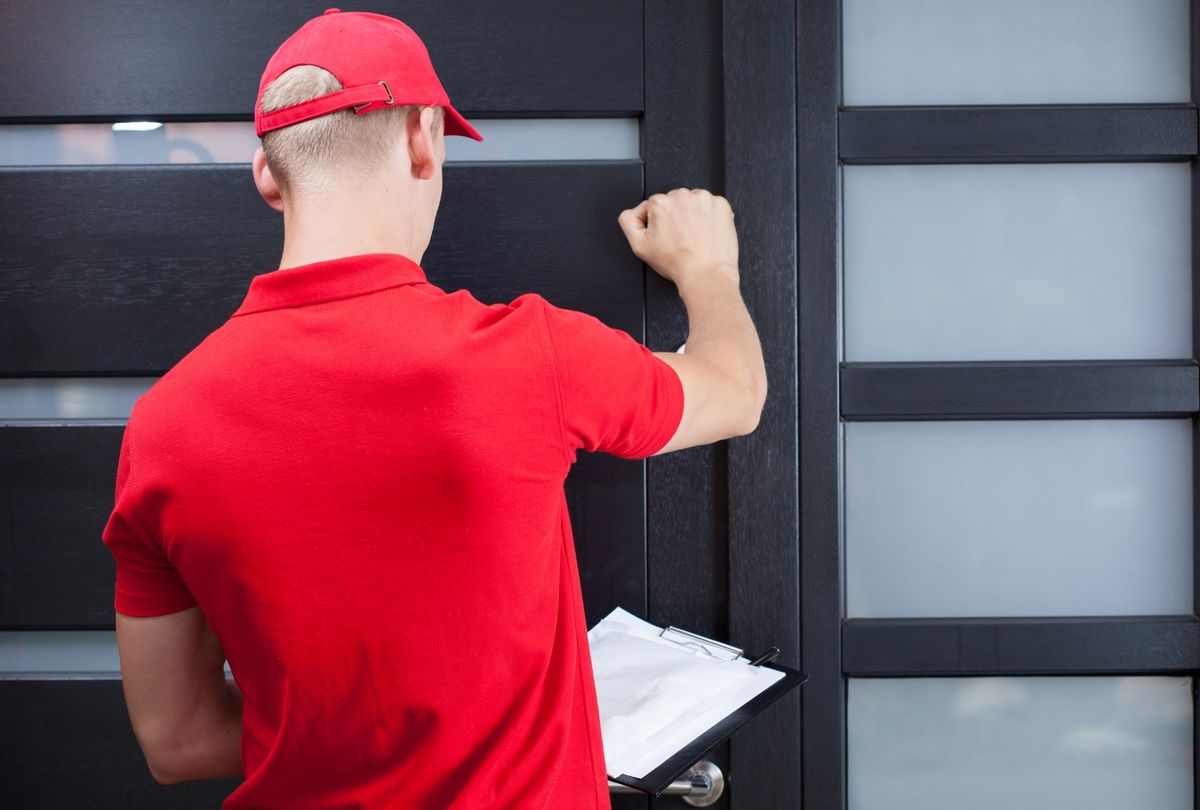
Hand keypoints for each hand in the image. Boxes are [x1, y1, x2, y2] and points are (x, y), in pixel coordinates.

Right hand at [617, 188, 738, 289]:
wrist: (706, 274)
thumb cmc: (677, 263)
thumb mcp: (639, 246)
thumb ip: (628, 222)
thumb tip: (633, 212)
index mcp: (660, 203)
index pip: (654, 205)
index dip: (658, 222)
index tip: (666, 234)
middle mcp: (681, 196)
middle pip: (674, 201)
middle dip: (676, 216)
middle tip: (680, 238)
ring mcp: (703, 199)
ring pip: (693, 202)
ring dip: (693, 215)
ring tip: (694, 236)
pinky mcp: (721, 205)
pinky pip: (711, 206)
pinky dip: (710, 216)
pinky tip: (706, 232)